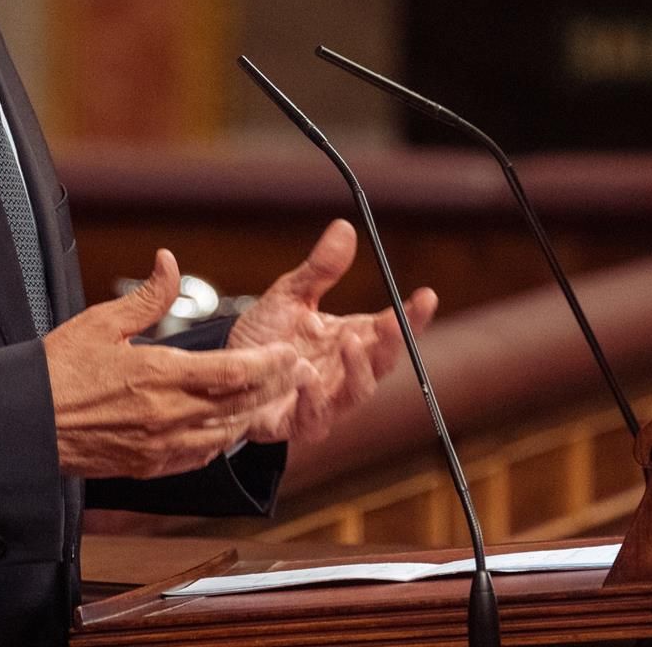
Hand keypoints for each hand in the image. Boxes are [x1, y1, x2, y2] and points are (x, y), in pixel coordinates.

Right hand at [45, 248, 314, 478]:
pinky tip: (228, 428)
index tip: (288, 352)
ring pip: (225, 434)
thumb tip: (169, 262)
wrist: (24, 424)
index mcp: (159, 376)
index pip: (233, 373)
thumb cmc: (54, 373)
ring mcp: (159, 446)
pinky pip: (199, 456)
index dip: (269, 364)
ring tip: (273, 397)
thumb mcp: (101, 321)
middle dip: (274, 388)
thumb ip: (147, 296)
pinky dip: (221, 441)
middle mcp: (166, 415)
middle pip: (239, 405)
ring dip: (253, 415)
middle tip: (298, 373)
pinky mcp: (148, 466)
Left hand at [228, 219, 436, 445]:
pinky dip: (312, 398)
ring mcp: (325, 400)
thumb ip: (320, 270)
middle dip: (392, 344)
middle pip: (381, 362)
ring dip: (357, 370)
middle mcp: (344, 372)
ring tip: (350, 343)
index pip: (391, 328)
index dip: (412, 315)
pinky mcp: (296, 423)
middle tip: (392, 324)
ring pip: (356, 393)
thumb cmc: (265, 338)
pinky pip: (311, 417)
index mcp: (351, 339)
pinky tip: (305, 376)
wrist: (226, 376)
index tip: (426, 295)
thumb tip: (344, 227)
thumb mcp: (290, 296)